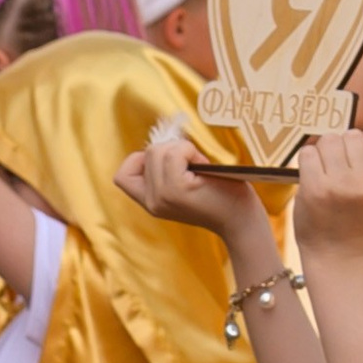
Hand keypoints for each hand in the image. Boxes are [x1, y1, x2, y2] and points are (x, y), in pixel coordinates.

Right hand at [116, 131, 265, 238]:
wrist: (241, 221)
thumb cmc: (221, 198)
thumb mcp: (184, 187)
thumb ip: (167, 172)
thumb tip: (163, 142)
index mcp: (151, 202)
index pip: (121, 176)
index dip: (139, 160)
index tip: (167, 162)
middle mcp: (152, 202)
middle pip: (147, 153)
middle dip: (173, 149)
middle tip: (195, 165)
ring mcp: (163, 197)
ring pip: (158, 150)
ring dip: (183, 149)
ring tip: (200, 166)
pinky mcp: (177, 191)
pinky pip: (174, 153)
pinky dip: (188, 151)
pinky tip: (203, 165)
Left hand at [290, 126, 362, 250]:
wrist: (335, 251)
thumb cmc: (359, 215)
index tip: (362, 158)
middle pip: (352, 135)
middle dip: (345, 147)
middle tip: (342, 170)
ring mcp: (340, 186)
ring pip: (329, 140)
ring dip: (325, 152)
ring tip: (328, 173)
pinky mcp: (315, 189)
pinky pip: (308, 152)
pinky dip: (309, 162)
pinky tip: (314, 177)